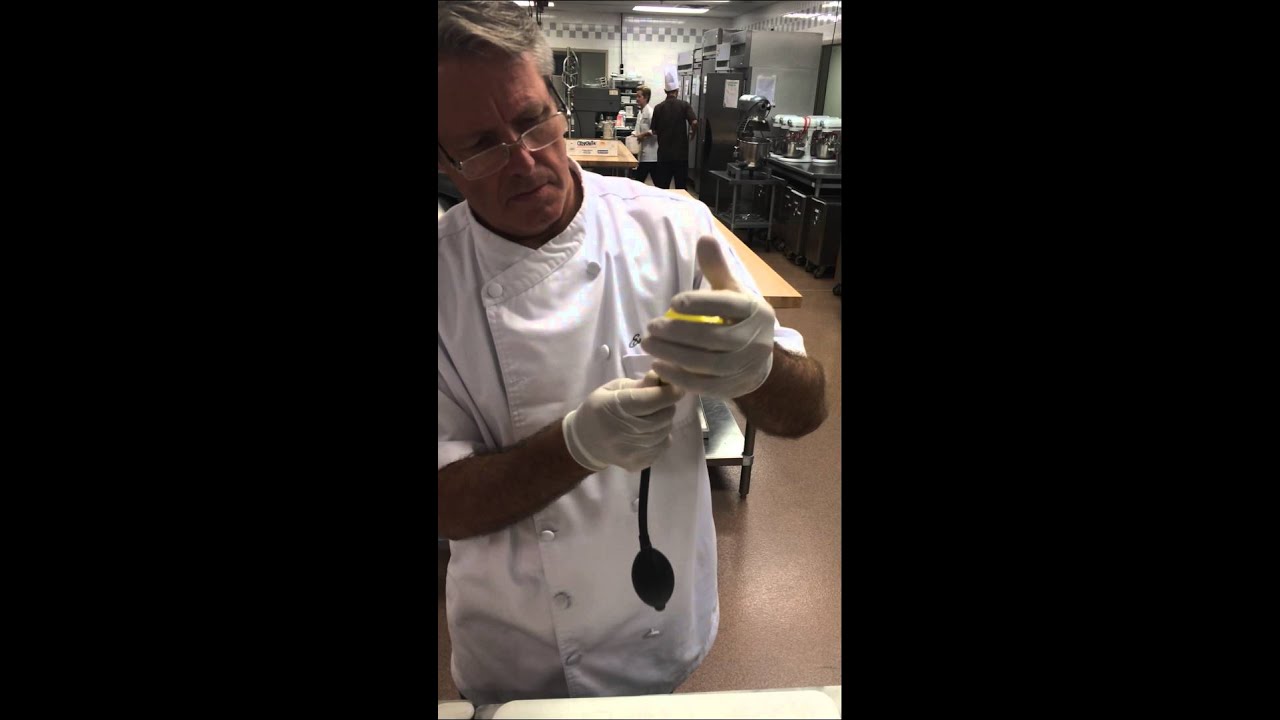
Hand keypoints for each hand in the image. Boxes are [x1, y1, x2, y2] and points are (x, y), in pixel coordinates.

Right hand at [562, 371, 685, 471]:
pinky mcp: (638, 463)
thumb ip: (639, 384)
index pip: (653, 399)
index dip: (669, 392)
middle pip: (663, 416)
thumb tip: (661, 378)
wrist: (584, 442)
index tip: (675, 386)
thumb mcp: (613, 389)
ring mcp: (632, 451)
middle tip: (660, 400)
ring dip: (664, 421)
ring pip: (665, 431)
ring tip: (653, 416)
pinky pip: (662, 446)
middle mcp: (624, 432)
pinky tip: (648, 431)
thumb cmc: (598, 409)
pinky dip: (661, 436)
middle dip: (668, 405)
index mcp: (615, 407)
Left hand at [642, 237, 775, 399]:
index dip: (701, 303)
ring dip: (675, 355)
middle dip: (679, 333)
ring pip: (709, 363)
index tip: (673, 302)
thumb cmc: (738, 318)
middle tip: (651, 327)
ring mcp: (747, 365)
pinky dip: (681, 378)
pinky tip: (659, 367)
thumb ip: (717, 268)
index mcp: (755, 309)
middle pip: (715, 337)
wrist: (760, 359)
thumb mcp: (732, 290)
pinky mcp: (736, 386)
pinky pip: (706, 385)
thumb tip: (704, 238)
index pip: (728, 305)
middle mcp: (756, 338)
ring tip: (649, 346)